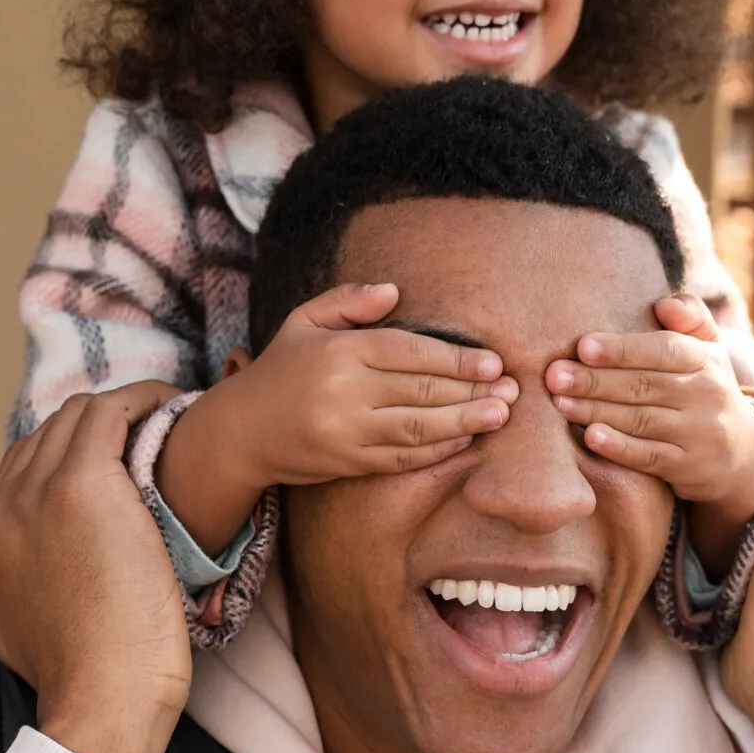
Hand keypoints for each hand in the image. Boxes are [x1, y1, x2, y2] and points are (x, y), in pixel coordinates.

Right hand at [0, 385, 192, 752]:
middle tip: (154, 431)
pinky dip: (146, 401)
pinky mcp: (80, 485)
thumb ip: (22, 594)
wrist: (103, 701)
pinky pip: (112, 413)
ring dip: (125, 410)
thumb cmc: (87, 684)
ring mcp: (35, 494)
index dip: (75, 455)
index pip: (26, 468)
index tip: (124, 459)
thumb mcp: (24, 634)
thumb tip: (41, 584)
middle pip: (50, 434)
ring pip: (78, 416)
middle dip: (102, 426)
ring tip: (171, 420)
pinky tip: (177, 409)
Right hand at [155, 284, 516, 555]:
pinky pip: (401, 459)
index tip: (493, 363)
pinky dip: (437, 452)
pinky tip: (465, 440)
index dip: (455, 359)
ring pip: (416, 428)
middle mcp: (343, 392)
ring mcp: (346, 431)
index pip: (408, 352)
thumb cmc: (281, 369)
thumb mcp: (304, 321)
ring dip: (463, 423)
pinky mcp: (348, 462)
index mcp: (339, 351)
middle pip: (420, 391)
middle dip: (471, 391)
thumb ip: (348, 301)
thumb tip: (394, 290)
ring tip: (499, 416)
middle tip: (511, 391)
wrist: (242, 430)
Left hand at [545, 294, 753, 573]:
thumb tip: (662, 304)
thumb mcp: (709, 350)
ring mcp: (699, 433)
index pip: (663, 350)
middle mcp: (706, 395)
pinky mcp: (688, 467)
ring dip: (596, 411)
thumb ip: (689, 317)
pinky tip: (590, 437)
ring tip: (559, 403)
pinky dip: (619, 447)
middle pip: (644, 385)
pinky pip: (649, 456)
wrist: (742, 454)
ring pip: (641, 420)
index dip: (623, 349)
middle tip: (554, 376)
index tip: (583, 346)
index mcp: (706, 360)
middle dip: (595, 380)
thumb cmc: (705, 389)